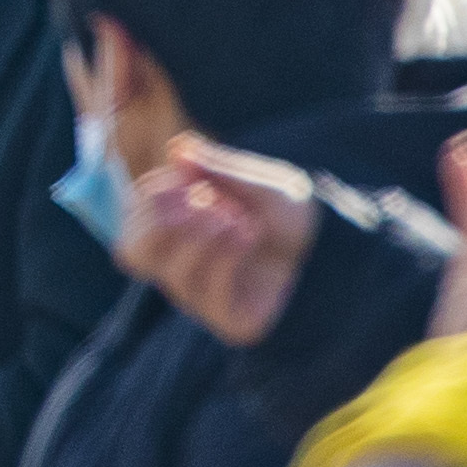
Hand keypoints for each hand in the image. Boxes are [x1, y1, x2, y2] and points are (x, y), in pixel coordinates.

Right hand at [114, 139, 320, 346]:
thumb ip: (220, 167)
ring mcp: (201, 295)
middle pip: (131, 254)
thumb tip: (178, 148)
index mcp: (177, 232)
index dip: (148, 196)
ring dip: (199, 236)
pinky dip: (224, 255)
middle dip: (160, 220)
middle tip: (200, 199)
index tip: (187, 176)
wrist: (335, 255)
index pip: (131, 220)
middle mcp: (181, 266)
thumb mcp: (258, 183)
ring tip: (235, 217)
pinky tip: (249, 234)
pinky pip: (206, 291)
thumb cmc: (289, 218)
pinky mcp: (226, 317)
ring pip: (169, 273)